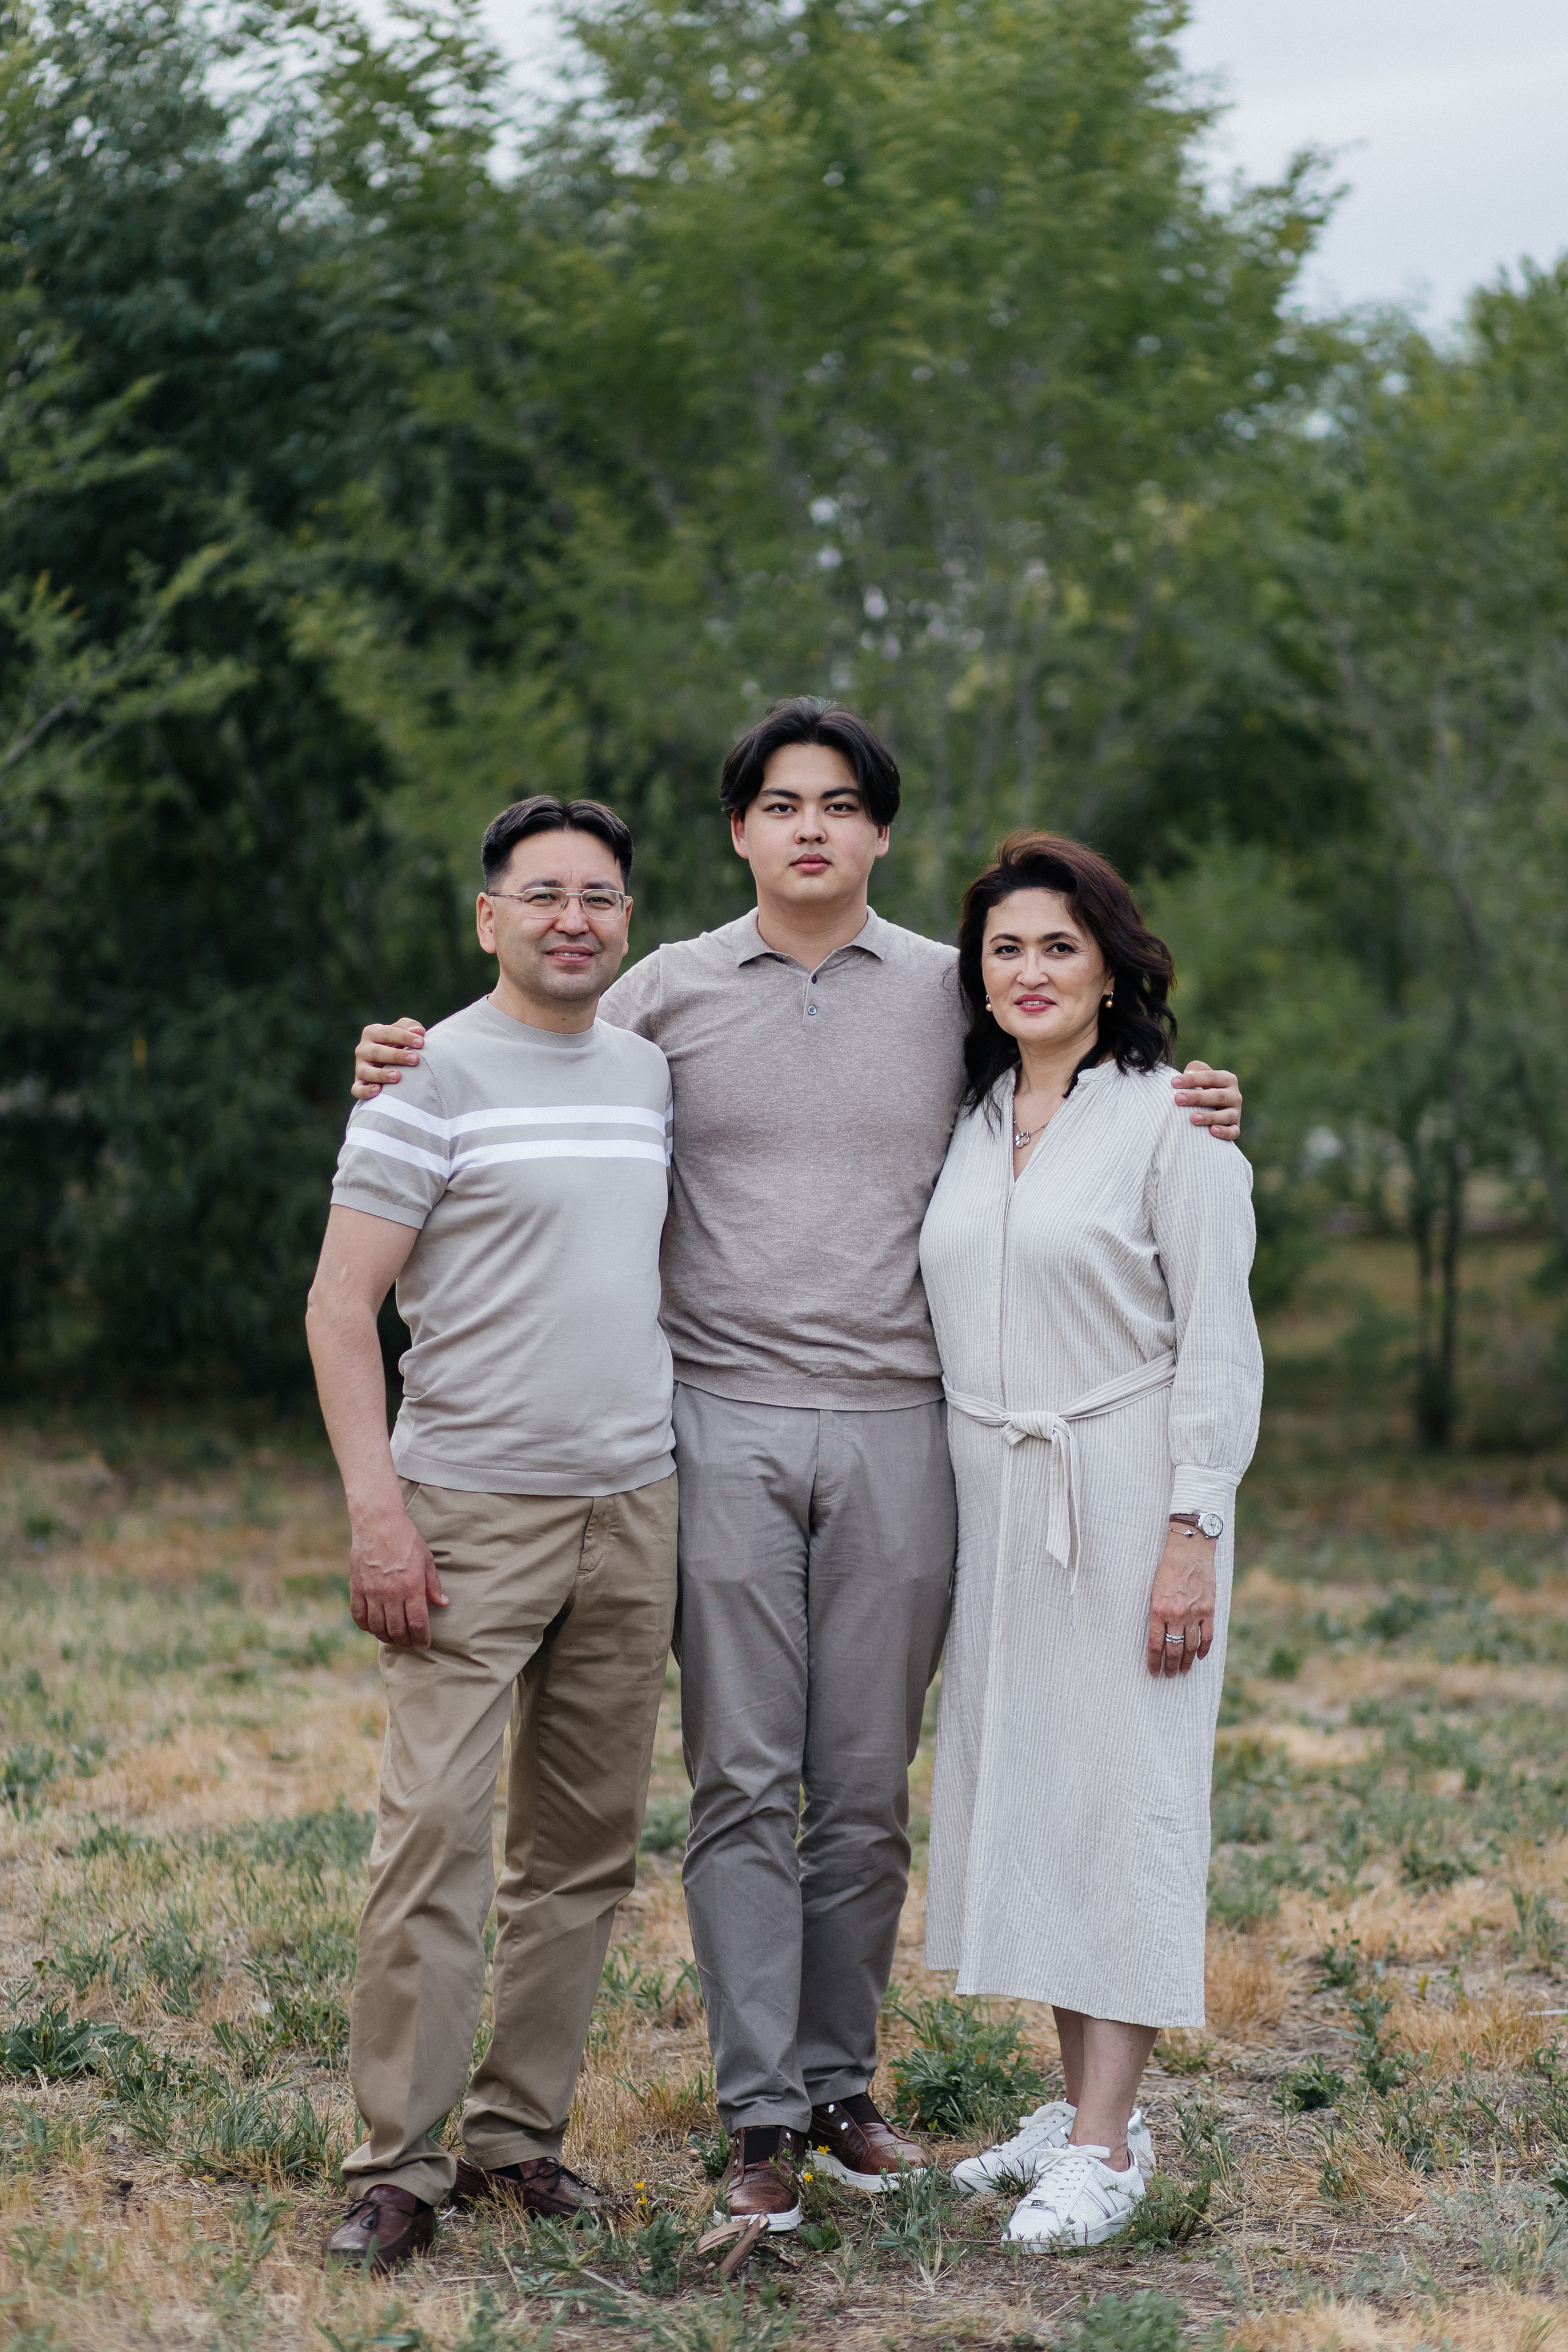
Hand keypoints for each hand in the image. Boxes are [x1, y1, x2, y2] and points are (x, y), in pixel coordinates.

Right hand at [349, 1503, 447, 1647]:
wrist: (378, 1523)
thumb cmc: (406, 1539)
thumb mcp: (426, 1559)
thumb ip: (433, 1585)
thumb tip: (442, 1603)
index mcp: (412, 1587)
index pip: (418, 1623)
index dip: (422, 1638)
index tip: (425, 1643)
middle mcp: (391, 1593)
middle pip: (397, 1630)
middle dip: (406, 1641)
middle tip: (410, 1643)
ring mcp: (371, 1592)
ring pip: (378, 1627)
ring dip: (387, 1637)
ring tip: (393, 1638)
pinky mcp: (356, 1588)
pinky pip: (359, 1616)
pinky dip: (366, 1626)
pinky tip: (374, 1627)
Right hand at [352, 1018, 425, 1100]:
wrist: (389, 1063)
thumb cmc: (398, 1044)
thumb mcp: (402, 1032)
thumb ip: (409, 1027)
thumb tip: (419, 1031)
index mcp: (372, 1033)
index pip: (386, 1033)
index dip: (404, 1037)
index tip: (421, 1042)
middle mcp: (362, 1050)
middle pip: (376, 1052)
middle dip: (396, 1056)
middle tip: (415, 1059)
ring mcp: (360, 1068)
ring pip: (366, 1071)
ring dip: (381, 1074)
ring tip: (398, 1076)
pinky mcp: (359, 1084)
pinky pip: (358, 1089)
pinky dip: (365, 1091)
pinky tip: (378, 1091)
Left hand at [1146, 1524, 1215, 1676]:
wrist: (1189, 1550)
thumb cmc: (1167, 1568)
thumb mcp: (1154, 1589)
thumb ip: (1156, 1612)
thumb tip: (1157, 1634)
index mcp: (1158, 1610)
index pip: (1155, 1644)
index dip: (1154, 1661)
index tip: (1153, 1672)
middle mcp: (1176, 1615)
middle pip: (1173, 1649)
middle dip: (1169, 1666)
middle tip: (1168, 1675)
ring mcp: (1194, 1613)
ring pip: (1190, 1646)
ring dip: (1186, 1662)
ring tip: (1182, 1671)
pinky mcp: (1209, 1609)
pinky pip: (1207, 1636)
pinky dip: (1203, 1649)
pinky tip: (1198, 1657)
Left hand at [1170, 1060, 1240, 1143]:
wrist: (1213, 1108)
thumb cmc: (1202, 1088)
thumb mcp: (1200, 1075)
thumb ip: (1195, 1069)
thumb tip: (1188, 1073)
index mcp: (1227, 1079)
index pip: (1210, 1077)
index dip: (1192, 1079)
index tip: (1173, 1082)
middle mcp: (1234, 1095)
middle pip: (1217, 1096)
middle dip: (1197, 1097)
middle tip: (1178, 1099)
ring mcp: (1236, 1112)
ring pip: (1226, 1115)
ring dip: (1210, 1117)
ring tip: (1193, 1118)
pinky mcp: (1235, 1127)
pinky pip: (1233, 1132)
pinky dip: (1224, 1132)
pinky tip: (1212, 1131)